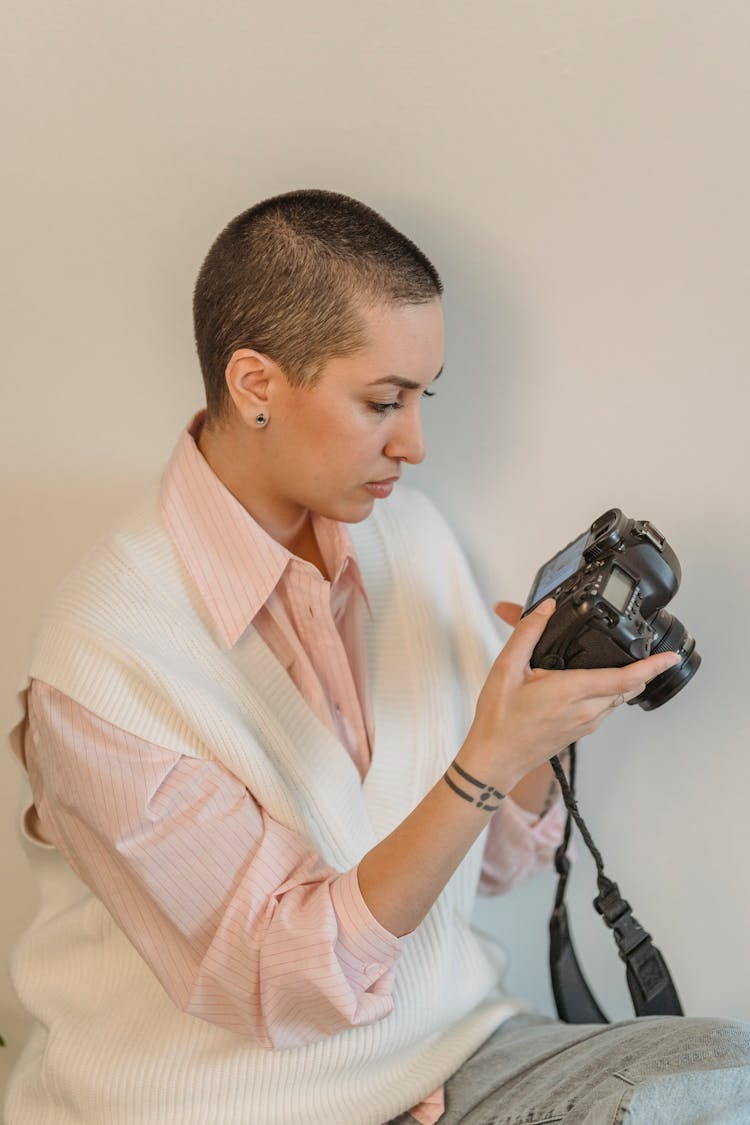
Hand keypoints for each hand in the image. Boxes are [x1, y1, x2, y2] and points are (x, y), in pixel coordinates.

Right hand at [460, 598, 680, 792]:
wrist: (494, 760)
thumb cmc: (499, 719)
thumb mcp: (506, 668)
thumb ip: (527, 633)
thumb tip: (545, 608)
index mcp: (571, 691)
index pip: (626, 677)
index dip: (652, 666)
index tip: (670, 656)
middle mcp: (586, 710)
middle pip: (629, 687)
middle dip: (642, 669)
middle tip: (646, 650)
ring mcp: (585, 724)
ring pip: (618, 698)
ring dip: (624, 680)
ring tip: (617, 662)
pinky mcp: (580, 732)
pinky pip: (605, 709)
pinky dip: (608, 692)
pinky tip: (590, 682)